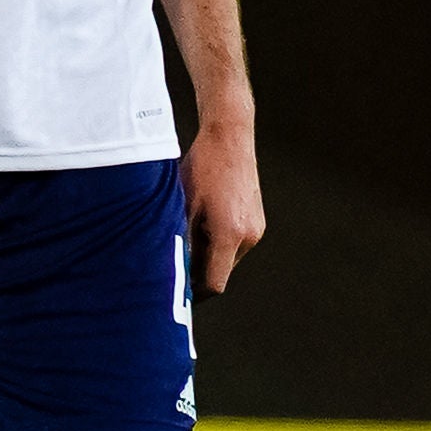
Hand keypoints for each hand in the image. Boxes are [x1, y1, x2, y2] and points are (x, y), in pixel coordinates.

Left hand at [183, 118, 263, 294]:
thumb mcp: (183, 206)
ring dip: (207, 255)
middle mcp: (248, 236)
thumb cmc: (201, 168)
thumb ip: (182, 240)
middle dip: (198, 271)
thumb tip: (173, 268)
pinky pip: (235, 243)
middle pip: (221, 272)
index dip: (194, 292)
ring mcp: (256, 229)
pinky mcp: (257, 221)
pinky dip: (217, 242)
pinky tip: (200, 222)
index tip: (175, 291)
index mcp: (230, 235)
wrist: (229, 138)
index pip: (214, 284)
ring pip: (228, 258)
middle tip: (173, 261)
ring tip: (186, 233)